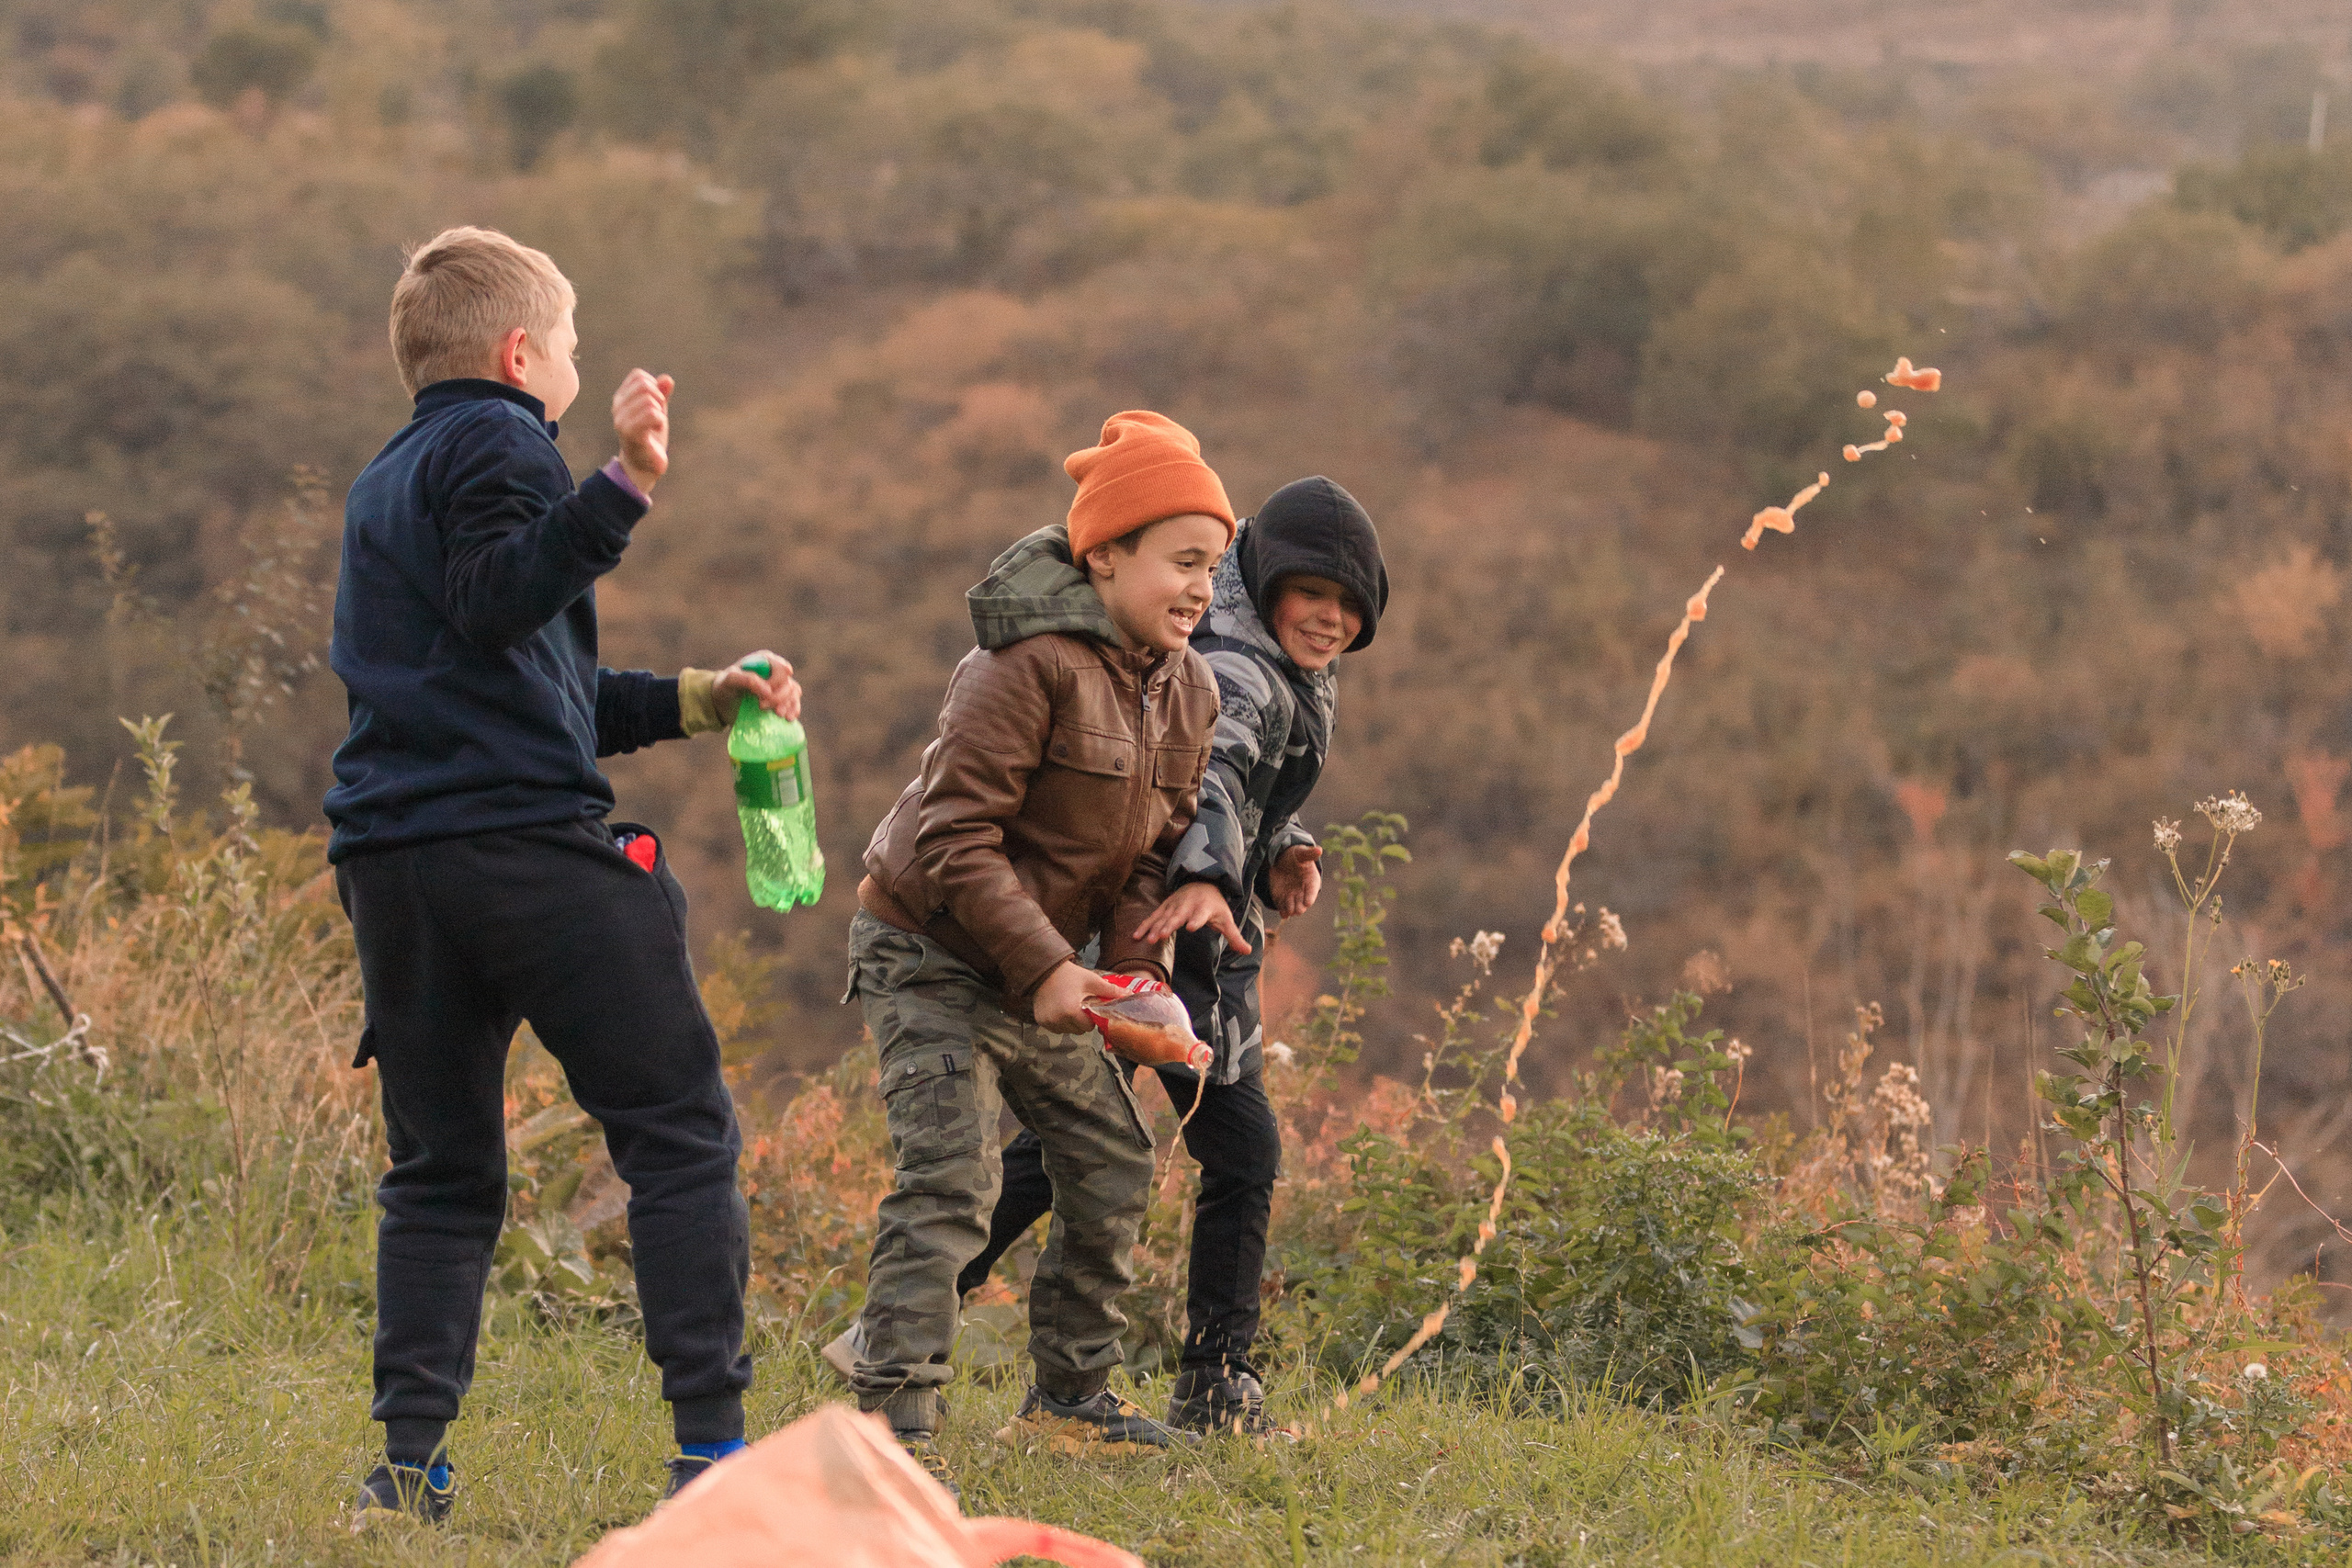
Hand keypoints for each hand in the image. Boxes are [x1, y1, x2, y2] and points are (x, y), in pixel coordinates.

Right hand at [613, 369, 673, 492]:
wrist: (644, 466)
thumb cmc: (650, 437)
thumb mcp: (658, 411)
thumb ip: (661, 394)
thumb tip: (667, 379)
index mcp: (621, 398)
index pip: (638, 375)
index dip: (653, 385)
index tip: (655, 404)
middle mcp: (617, 407)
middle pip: (644, 385)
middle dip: (658, 398)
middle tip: (658, 415)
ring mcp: (621, 420)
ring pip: (649, 401)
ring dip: (660, 413)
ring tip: (655, 426)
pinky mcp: (630, 433)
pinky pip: (651, 414)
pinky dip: (660, 421)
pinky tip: (656, 431)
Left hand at [713, 650, 800, 720]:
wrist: (724, 703)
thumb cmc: (726, 686)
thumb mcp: (730, 680)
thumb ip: (747, 680)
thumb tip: (768, 691)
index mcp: (765, 660)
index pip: (780, 667)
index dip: (777, 681)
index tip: (767, 693)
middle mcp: (775, 671)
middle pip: (787, 682)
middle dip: (778, 696)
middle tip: (762, 707)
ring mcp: (781, 686)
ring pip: (793, 693)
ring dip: (788, 704)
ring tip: (777, 714)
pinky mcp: (783, 700)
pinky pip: (795, 703)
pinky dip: (794, 710)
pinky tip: (788, 718)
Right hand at [1032, 961, 1125, 1033]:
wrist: (1044, 970)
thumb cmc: (1070, 975)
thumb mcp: (1091, 981)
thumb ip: (1110, 990)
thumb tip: (1129, 995)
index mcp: (1071, 1011)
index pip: (1089, 1026)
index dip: (1092, 1017)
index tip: (1089, 1007)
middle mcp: (1058, 1020)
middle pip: (1079, 1030)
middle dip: (1082, 1021)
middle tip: (1080, 1005)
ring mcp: (1048, 1022)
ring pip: (1068, 1030)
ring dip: (1071, 1022)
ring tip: (1069, 1005)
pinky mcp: (1041, 1021)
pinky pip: (1057, 1028)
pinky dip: (1060, 1021)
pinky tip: (1060, 1008)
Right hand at [1132, 881, 1251, 952]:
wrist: (1202, 882)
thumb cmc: (1215, 905)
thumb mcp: (1226, 919)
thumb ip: (1234, 937)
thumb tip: (1248, 951)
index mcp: (1204, 908)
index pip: (1200, 915)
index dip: (1196, 920)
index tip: (1191, 927)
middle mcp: (1187, 906)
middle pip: (1178, 916)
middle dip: (1170, 925)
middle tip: (1162, 936)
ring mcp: (1174, 906)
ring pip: (1163, 917)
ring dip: (1155, 927)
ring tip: (1149, 939)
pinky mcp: (1165, 907)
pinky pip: (1153, 917)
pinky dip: (1145, 925)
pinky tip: (1136, 936)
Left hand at [1268, 844, 1322, 918]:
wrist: (1281, 860)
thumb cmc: (1295, 856)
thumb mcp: (1301, 853)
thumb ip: (1309, 853)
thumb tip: (1319, 849)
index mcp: (1312, 881)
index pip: (1312, 891)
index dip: (1310, 897)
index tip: (1307, 903)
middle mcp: (1303, 892)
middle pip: (1303, 903)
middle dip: (1300, 907)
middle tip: (1297, 910)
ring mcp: (1293, 897)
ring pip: (1293, 908)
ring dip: (1291, 910)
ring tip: (1288, 911)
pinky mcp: (1283, 900)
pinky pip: (1284, 909)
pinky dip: (1283, 912)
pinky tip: (1283, 913)